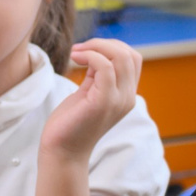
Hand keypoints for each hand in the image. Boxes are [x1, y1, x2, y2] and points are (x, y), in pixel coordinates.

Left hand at [41, 37, 143, 159]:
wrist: (62, 152)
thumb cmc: (71, 123)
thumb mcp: (88, 92)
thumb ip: (98, 74)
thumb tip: (97, 51)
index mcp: (125, 94)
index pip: (133, 58)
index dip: (111, 46)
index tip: (86, 50)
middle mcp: (127, 98)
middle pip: (130, 54)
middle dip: (103, 43)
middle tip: (78, 49)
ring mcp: (118, 100)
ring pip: (121, 57)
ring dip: (95, 47)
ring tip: (76, 53)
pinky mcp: (103, 102)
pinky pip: (105, 67)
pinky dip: (90, 56)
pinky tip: (75, 58)